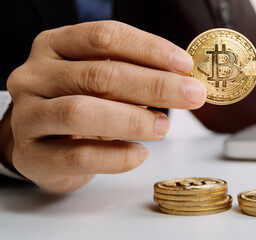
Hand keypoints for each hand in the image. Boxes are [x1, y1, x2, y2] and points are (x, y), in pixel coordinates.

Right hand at [5, 21, 206, 192]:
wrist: (40, 146)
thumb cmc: (81, 104)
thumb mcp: (102, 80)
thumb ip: (136, 73)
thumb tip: (186, 79)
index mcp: (55, 45)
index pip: (104, 37)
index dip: (148, 49)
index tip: (184, 65)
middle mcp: (34, 76)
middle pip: (98, 75)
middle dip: (154, 85)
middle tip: (192, 95)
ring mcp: (28, 117)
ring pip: (81, 112)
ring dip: (133, 120)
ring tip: (164, 127)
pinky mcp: (33, 157)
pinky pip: (77, 156)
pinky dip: (115, 156)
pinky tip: (139, 154)